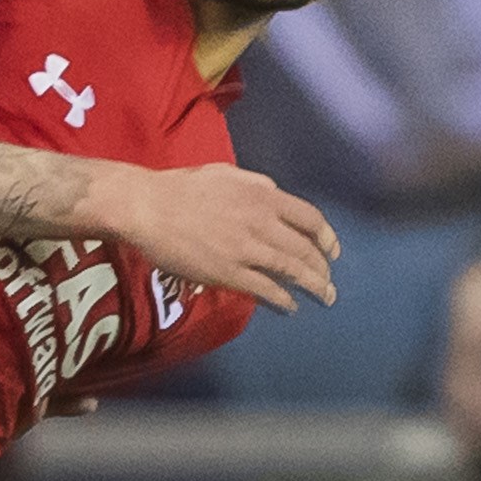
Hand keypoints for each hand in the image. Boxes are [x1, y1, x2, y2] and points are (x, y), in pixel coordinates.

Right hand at [94, 164, 340, 311]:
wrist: (148, 207)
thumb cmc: (182, 187)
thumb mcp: (227, 174)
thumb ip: (256, 185)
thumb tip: (275, 195)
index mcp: (263, 195)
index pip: (310, 218)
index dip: (327, 237)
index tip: (333, 251)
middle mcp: (261, 222)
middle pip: (305, 250)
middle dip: (322, 269)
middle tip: (328, 282)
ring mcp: (246, 249)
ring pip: (292, 271)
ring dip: (313, 286)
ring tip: (324, 298)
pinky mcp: (228, 273)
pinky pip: (265, 289)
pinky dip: (283, 300)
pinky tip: (291, 307)